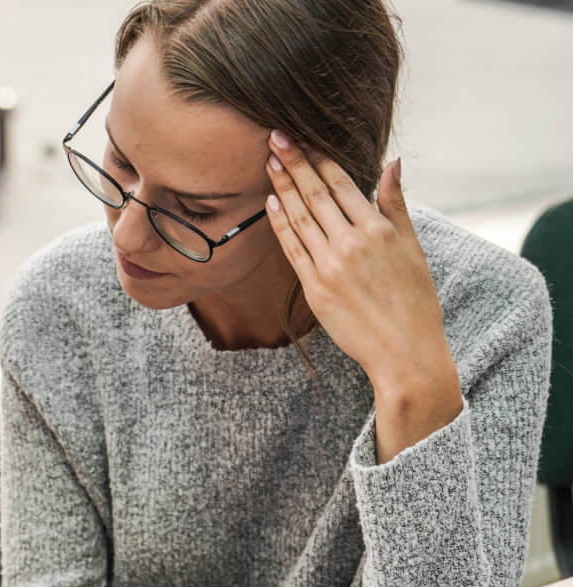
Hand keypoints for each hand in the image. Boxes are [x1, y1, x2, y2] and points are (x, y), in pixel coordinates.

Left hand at [263, 132, 462, 460]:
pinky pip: (292, 249)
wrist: (404, 351)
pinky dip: (279, 224)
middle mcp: (352, 243)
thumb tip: (393, 161)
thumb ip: (396, 204)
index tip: (301, 138)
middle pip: (315, 195)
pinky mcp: (314, 289)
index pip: (341, 184)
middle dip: (294, 163)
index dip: (319, 158)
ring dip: (282, 188)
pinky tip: (270, 204)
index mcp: (378, 230)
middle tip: (274, 137)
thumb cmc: (415, 301)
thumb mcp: (413, 247)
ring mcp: (330, 266)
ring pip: (300, 218)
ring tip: (269, 162)